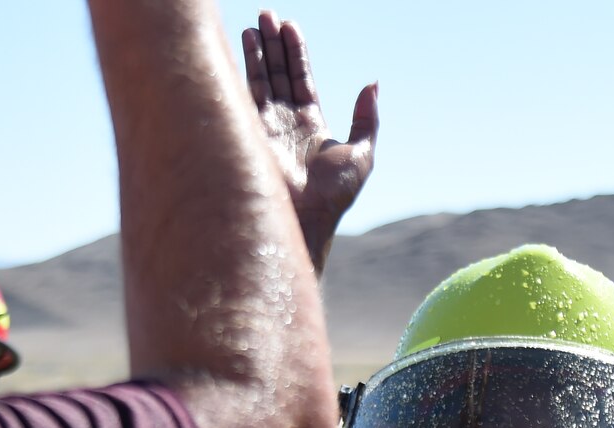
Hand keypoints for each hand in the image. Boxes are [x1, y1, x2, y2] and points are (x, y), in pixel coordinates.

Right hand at [242, 9, 377, 270]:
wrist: (305, 221)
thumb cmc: (333, 197)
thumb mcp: (361, 155)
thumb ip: (367, 119)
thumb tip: (372, 83)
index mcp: (309, 125)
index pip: (300, 79)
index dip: (295, 53)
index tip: (289, 26)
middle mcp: (284, 123)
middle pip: (277, 73)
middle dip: (272, 44)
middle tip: (267, 14)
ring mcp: (264, 128)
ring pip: (259, 80)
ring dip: (256, 52)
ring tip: (255, 24)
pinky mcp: (248, 135)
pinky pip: (244, 96)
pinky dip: (242, 71)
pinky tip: (241, 47)